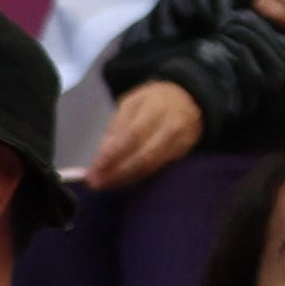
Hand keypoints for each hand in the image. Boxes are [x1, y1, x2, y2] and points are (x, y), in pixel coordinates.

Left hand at [82, 77, 203, 189]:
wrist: (189, 101)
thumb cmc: (153, 101)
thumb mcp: (131, 104)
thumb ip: (117, 127)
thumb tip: (103, 155)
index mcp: (156, 108)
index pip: (133, 135)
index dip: (113, 154)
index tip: (95, 169)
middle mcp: (173, 127)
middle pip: (145, 156)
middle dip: (119, 172)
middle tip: (97, 183)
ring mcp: (182, 143)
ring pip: (152, 167)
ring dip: (126, 178)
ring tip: (106, 184)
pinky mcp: (183, 155)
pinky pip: (158, 170)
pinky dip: (138, 177)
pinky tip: (123, 181)